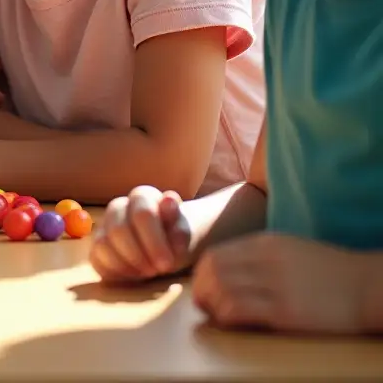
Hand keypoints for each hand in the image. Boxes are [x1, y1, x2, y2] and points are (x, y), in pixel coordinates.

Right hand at [90, 185, 191, 281]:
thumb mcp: (181, 231)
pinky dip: (115, 271)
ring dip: (127, 264)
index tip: (167, 264)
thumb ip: (175, 218)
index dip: (154, 241)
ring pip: (103, 243)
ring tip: (146, 272)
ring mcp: (104, 225)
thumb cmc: (175, 238)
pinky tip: (133, 275)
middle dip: (138, 255)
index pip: (142, 214)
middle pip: (118, 229)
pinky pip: (96, 258)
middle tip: (155, 270)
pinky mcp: (97, 245)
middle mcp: (118, 206)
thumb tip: (169, 198)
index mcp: (142, 197)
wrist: (169, 249)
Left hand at [193, 233, 368, 333]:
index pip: (216, 254)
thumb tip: (228, 274)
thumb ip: (259, 257)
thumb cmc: (330, 274)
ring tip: (217, 317)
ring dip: (212, 305)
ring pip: (222, 288)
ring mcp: (277, 284)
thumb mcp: (290, 252)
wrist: (369, 286)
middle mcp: (267, 259)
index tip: (203, 291)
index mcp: (266, 244)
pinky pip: (240, 308)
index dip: (201, 276)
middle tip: (204, 307)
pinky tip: (232, 324)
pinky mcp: (287, 310)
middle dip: (201, 290)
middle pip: (214, 269)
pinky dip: (226, 316)